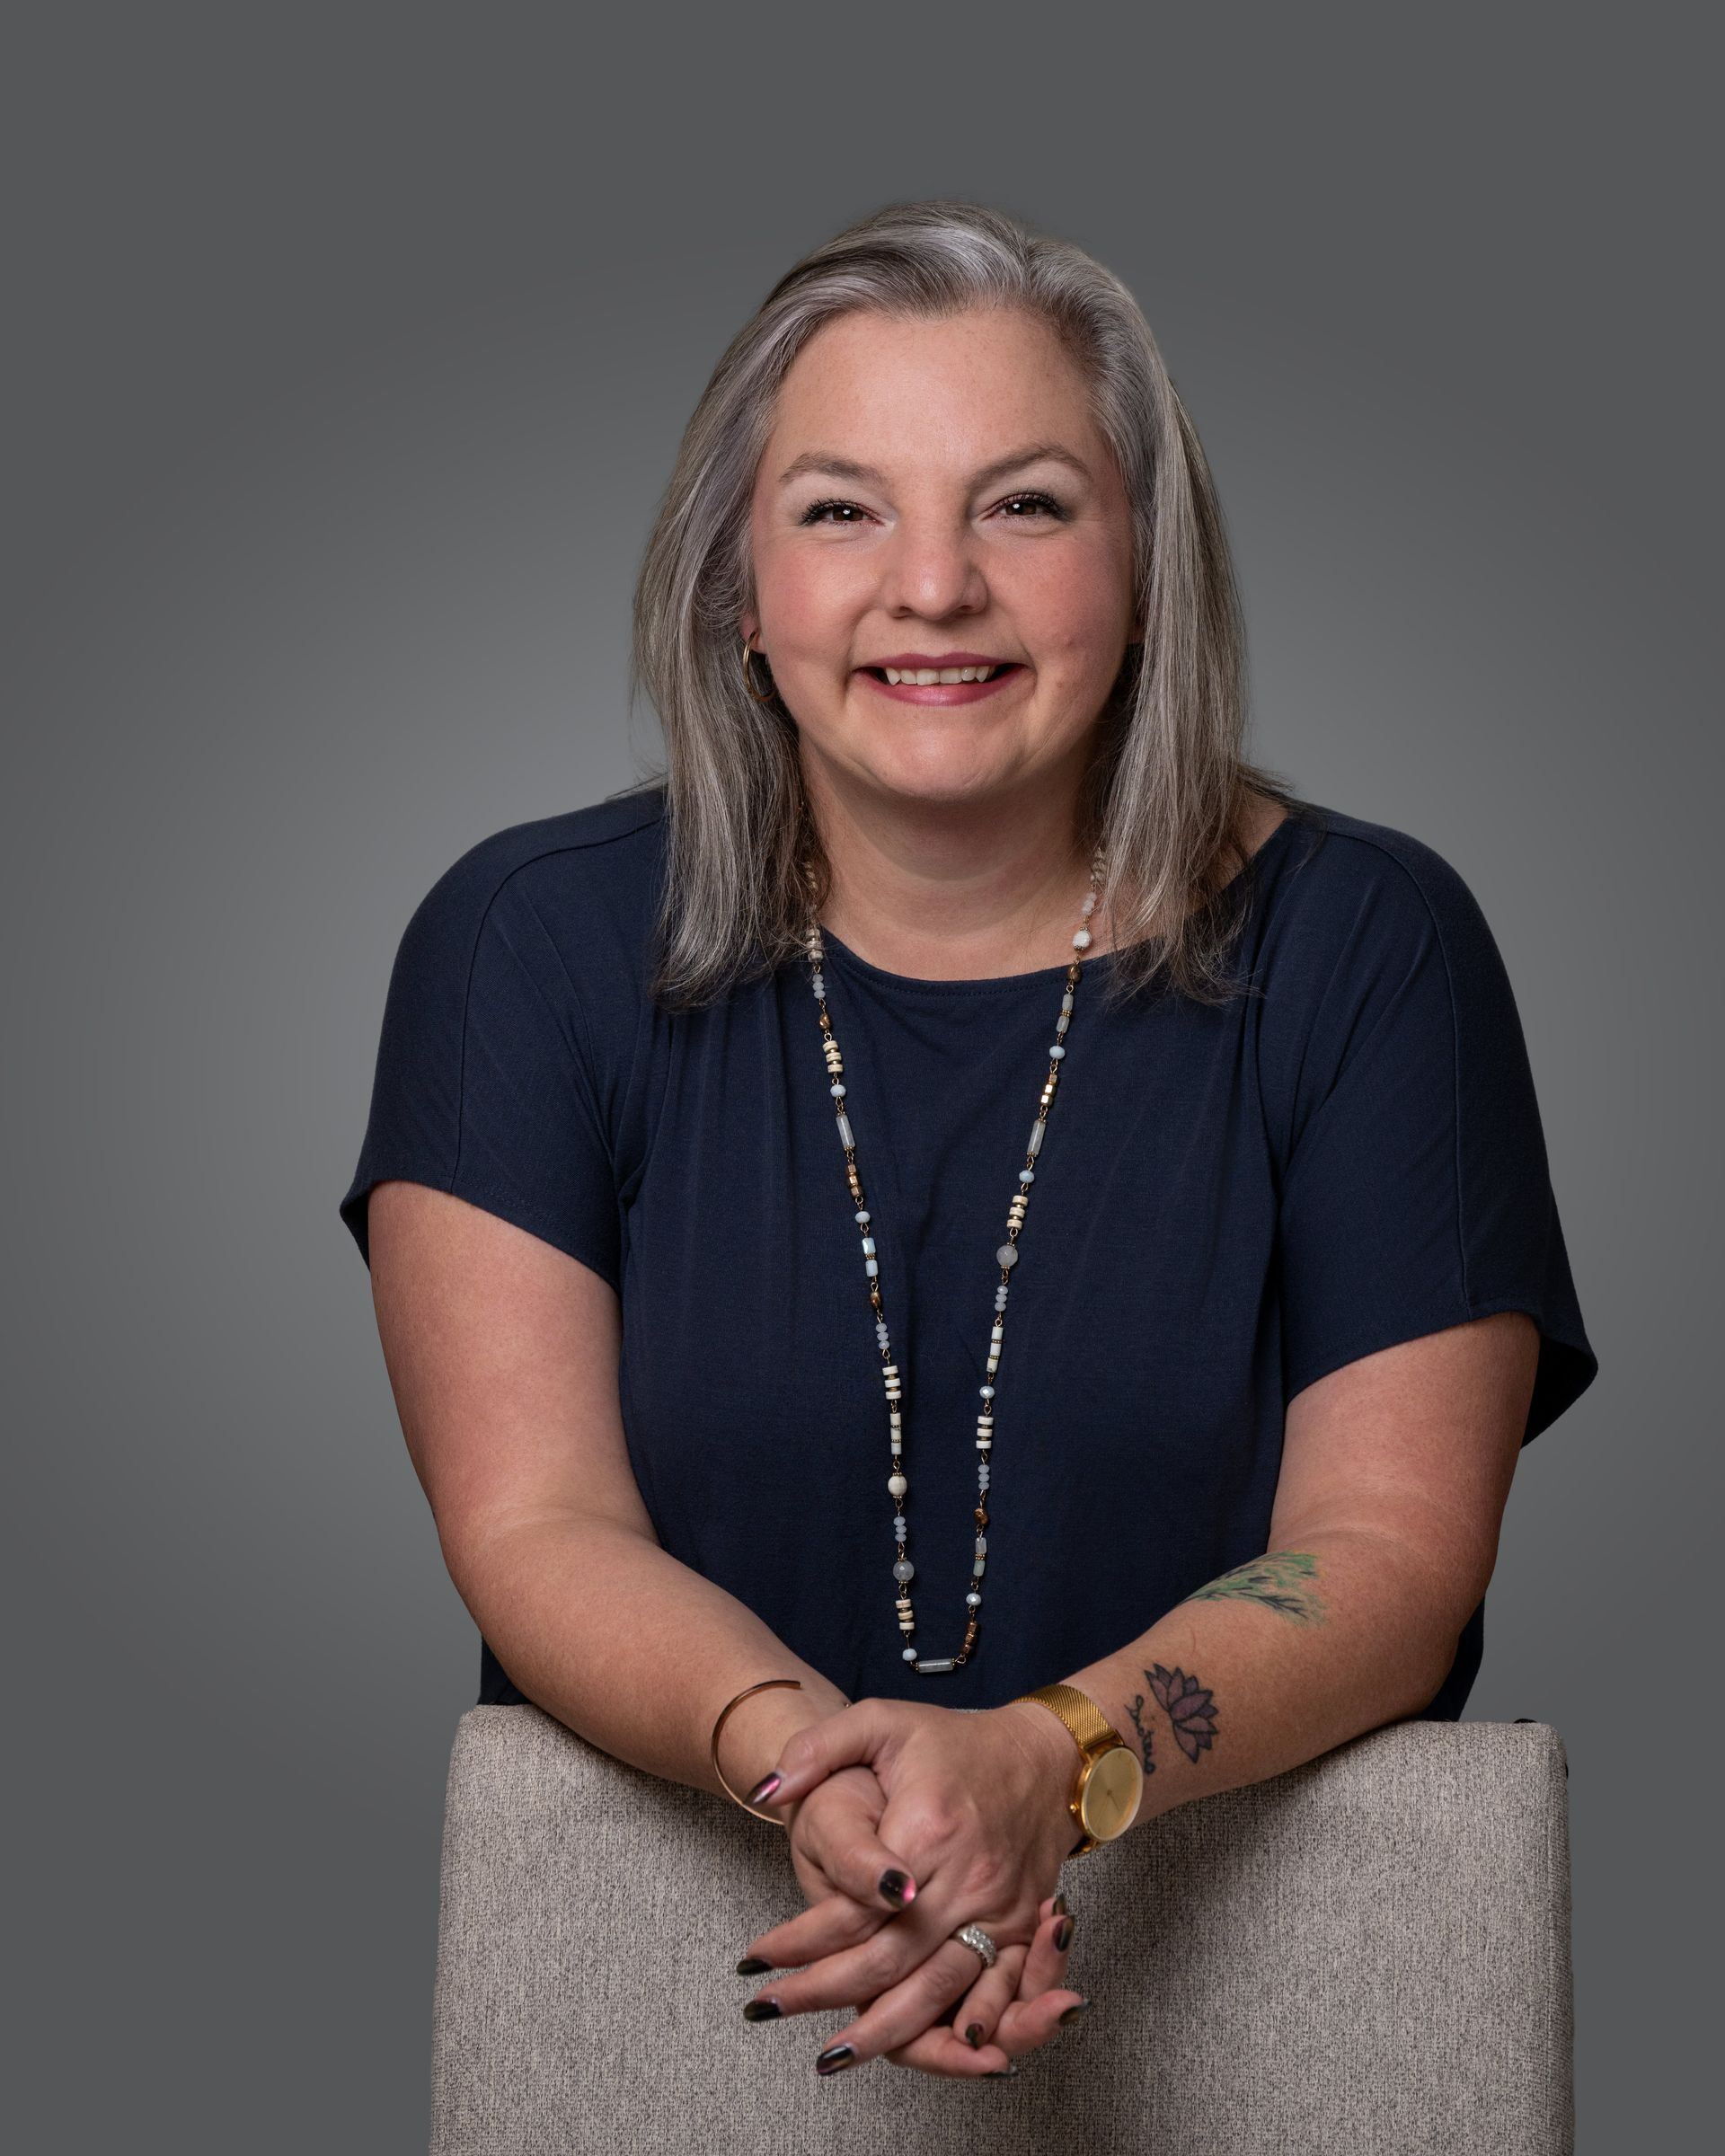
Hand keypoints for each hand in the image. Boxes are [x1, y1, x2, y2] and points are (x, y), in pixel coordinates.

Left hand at [738, 1698, 1089, 2076]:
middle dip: (823, 1992)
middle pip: (887, 1960)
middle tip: (767, 2008)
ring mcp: (998, 1910)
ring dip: (880, 2031)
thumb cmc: (955, 1742)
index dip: (800, 1941)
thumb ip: (818, 1748)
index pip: (852, 1909)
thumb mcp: (882, 1721)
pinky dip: (952, 2033)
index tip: (757, 1957)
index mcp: (927, 1830)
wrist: (1043, 1756)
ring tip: (828, 2054)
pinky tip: (915, 2050)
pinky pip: (985, 1995)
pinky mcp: (1020, 1930)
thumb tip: (766, 1791)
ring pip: (933, 1990)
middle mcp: (966, 1879)